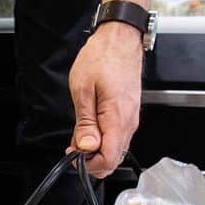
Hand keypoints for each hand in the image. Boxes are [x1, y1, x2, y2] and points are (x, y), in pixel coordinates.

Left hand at [67, 21, 143, 177]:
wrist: (119, 39)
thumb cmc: (101, 58)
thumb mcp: (83, 90)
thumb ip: (85, 123)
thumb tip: (86, 148)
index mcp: (117, 117)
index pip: (108, 158)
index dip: (88, 164)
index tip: (73, 156)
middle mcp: (129, 121)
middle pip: (114, 158)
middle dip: (92, 161)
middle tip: (73, 148)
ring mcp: (131, 118)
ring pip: (116, 150)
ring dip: (97, 151)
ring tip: (78, 137)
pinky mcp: (129, 114)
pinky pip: (118, 137)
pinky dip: (103, 140)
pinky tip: (89, 130)